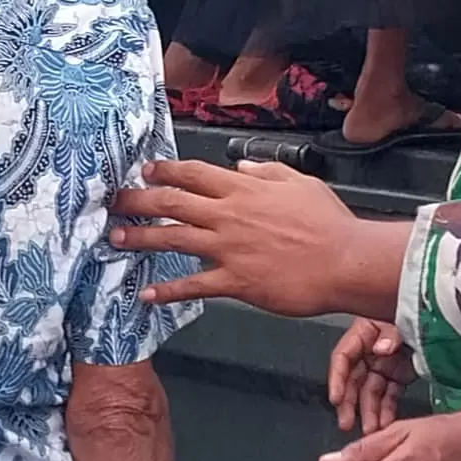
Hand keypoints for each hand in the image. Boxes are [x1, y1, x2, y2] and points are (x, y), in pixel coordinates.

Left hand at [109, 155, 404, 317]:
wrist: (346, 262)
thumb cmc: (329, 224)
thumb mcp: (300, 184)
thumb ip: (267, 172)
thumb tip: (242, 166)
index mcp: (245, 190)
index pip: (194, 174)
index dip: (165, 171)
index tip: (145, 170)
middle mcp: (230, 216)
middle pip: (172, 202)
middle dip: (138, 200)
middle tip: (115, 202)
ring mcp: (230, 249)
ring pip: (174, 239)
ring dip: (141, 238)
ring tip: (116, 239)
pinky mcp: (236, 282)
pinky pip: (193, 286)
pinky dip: (167, 290)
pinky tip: (147, 294)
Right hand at [326, 318, 410, 434]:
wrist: (444, 319)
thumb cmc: (418, 310)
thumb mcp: (401, 318)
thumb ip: (391, 333)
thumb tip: (381, 348)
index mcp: (364, 333)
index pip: (342, 357)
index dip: (336, 379)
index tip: (336, 398)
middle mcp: (370, 351)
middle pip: (353, 380)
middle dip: (350, 404)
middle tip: (347, 423)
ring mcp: (384, 365)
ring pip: (370, 393)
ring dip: (369, 412)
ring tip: (371, 430)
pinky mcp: (398, 375)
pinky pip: (389, 396)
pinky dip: (387, 410)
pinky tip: (386, 424)